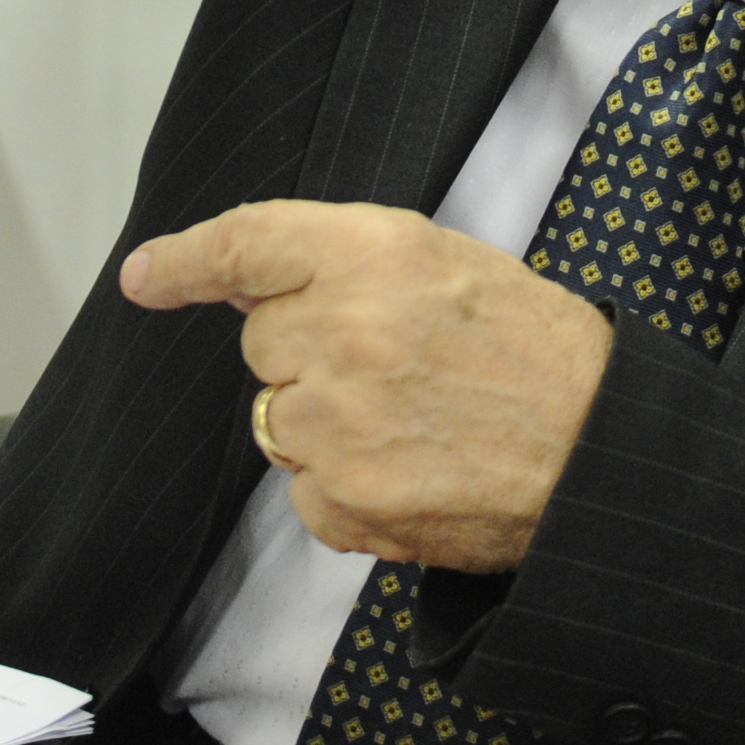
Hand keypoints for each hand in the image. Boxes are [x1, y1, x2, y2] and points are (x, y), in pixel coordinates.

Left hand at [123, 202, 613, 571]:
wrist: (599, 455)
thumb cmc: (539, 355)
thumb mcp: (448, 265)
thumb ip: (347, 264)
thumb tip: (250, 286)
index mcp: (375, 255)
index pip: (247, 244)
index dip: (186, 260)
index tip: (146, 276)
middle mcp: (344, 332)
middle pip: (263, 342)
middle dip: (311, 351)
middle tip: (396, 363)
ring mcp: (338, 424)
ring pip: (281, 420)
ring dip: (328, 423)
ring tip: (417, 421)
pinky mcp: (342, 500)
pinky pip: (305, 489)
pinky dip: (348, 487)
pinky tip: (414, 470)